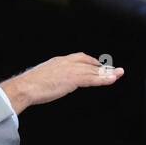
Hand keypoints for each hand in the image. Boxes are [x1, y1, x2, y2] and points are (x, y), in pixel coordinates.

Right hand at [0, 53, 124, 113]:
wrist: (26, 87)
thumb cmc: (29, 85)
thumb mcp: (42, 77)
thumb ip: (51, 77)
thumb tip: (53, 83)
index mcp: (59, 61)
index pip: (80, 58)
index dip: (92, 62)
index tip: (99, 65)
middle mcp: (66, 62)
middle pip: (90, 63)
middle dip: (103, 67)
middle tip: (115, 70)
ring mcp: (70, 70)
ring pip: (93, 70)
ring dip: (108, 73)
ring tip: (119, 74)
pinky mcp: (73, 79)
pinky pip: (92, 78)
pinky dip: (103, 79)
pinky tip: (112, 80)